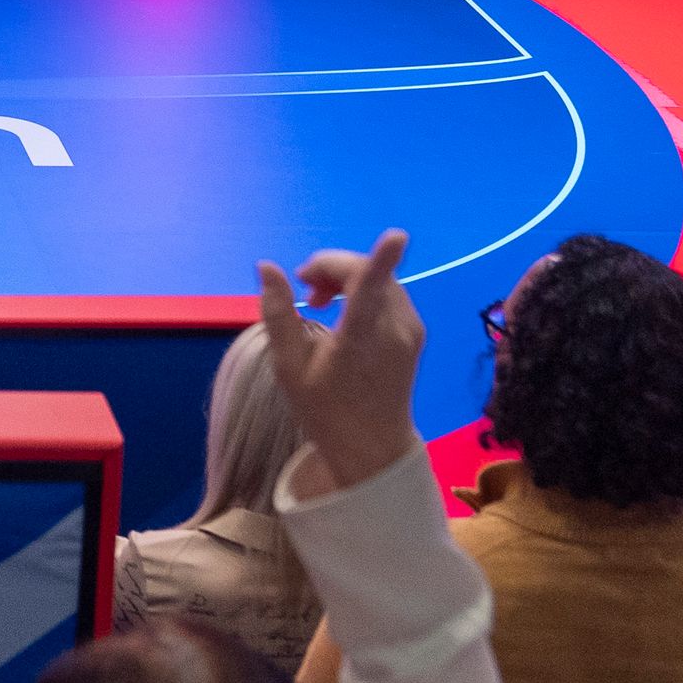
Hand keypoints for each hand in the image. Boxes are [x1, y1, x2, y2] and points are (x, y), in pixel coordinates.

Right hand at [253, 228, 423, 492]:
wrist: (372, 447)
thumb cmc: (324, 410)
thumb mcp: (288, 367)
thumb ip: (277, 314)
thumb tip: (266, 267)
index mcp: (360, 340)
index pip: (371, 291)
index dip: (382, 259)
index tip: (397, 235)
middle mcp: (394, 331)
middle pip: (367, 272)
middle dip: (331, 267)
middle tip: (303, 290)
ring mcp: (410, 331)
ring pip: (380, 279)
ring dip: (347, 277)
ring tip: (318, 301)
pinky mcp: (415, 333)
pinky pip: (389, 293)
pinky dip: (364, 289)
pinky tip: (343, 312)